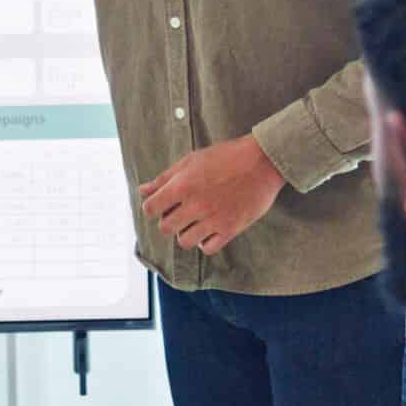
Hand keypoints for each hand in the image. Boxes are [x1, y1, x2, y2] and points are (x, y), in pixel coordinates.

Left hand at [139, 135, 286, 254]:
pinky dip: (205, 242)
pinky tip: (209, 229)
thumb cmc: (226, 156)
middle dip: (169, 220)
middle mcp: (195, 205)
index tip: (162, 204)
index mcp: (182, 185)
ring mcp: (213, 219)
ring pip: (184, 241)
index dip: (153, 207)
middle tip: (181, 211)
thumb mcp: (191, 160)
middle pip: (165, 227)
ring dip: (186, 233)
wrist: (262, 161)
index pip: (150, 208)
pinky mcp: (230, 229)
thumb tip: (143, 191)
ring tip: (195, 221)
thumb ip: (165, 178)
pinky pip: (207, 248)